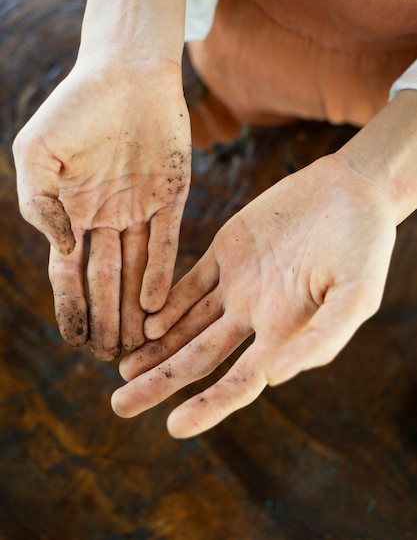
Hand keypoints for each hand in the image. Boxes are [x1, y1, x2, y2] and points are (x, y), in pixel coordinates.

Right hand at [13, 59, 190, 359]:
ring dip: (133, 308)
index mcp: (73, 211)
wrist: (126, 71)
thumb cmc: (76, 107)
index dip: (72, 306)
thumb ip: (38, 202)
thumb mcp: (36, 153)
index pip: (70, 272)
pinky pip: (167, 242)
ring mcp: (140, 210)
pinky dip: (160, 273)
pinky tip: (155, 305)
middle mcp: (107, 217)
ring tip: (134, 345)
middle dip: (107, 318)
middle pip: (106, 278)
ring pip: (136, 269)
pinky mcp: (172, 197)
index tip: (75, 339)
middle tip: (111, 358)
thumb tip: (62, 250)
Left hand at [112, 152, 395, 434]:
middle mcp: (255, 314)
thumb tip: (273, 377)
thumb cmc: (363, 244)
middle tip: (120, 405)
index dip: (209, 406)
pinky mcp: (227, 250)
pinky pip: (189, 280)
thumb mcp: (356, 295)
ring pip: (186, 322)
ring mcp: (238, 283)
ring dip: (155, 346)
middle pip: (198, 357)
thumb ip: (321, 338)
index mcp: (284, 332)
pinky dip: (167, 301)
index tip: (173, 428)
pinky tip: (145, 321)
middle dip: (160, 381)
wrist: (351, 191)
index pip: (239, 381)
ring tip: (122, 370)